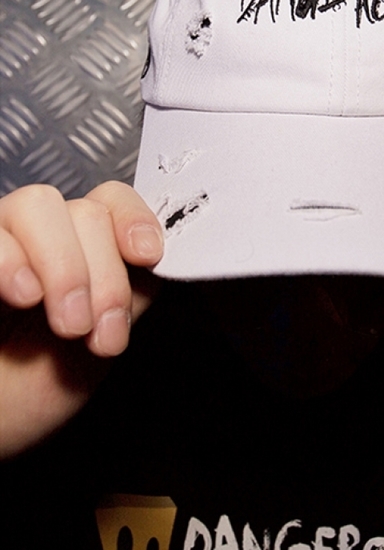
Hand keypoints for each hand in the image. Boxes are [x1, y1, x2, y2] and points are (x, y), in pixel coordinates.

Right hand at [0, 181, 162, 458]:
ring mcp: (1, 241)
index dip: (136, 219)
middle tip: (93, 330)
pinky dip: (9, 258)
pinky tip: (21, 294)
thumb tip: (160, 251)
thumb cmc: (34, 390)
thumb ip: (131, 291)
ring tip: (65, 325)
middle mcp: (40, 234)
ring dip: (63, 265)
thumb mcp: (99, 342)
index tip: (148, 255)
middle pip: (86, 212)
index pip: (114, 201)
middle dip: (103, 273)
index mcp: (82, 248)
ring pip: (38, 205)